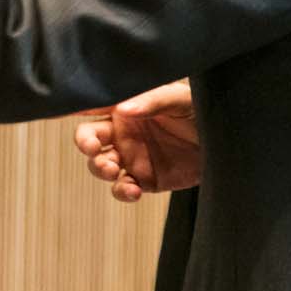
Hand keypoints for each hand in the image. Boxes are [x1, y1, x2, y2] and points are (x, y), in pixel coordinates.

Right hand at [73, 80, 199, 200]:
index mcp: (126, 106)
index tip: (61, 107)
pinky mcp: (145, 180)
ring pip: (100, 165)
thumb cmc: (202, 110)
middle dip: (85, 143)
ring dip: (99, 168)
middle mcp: (123, 132)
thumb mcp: (179, 98)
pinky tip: (132, 190)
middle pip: (89, 138)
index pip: (94, 103)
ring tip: (112, 169)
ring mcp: (132, 157)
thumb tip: (122, 109)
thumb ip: (151, 101)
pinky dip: (122, 192)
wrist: (229, 143)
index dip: (75, 104)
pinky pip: (123, 188)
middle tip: (93, 148)